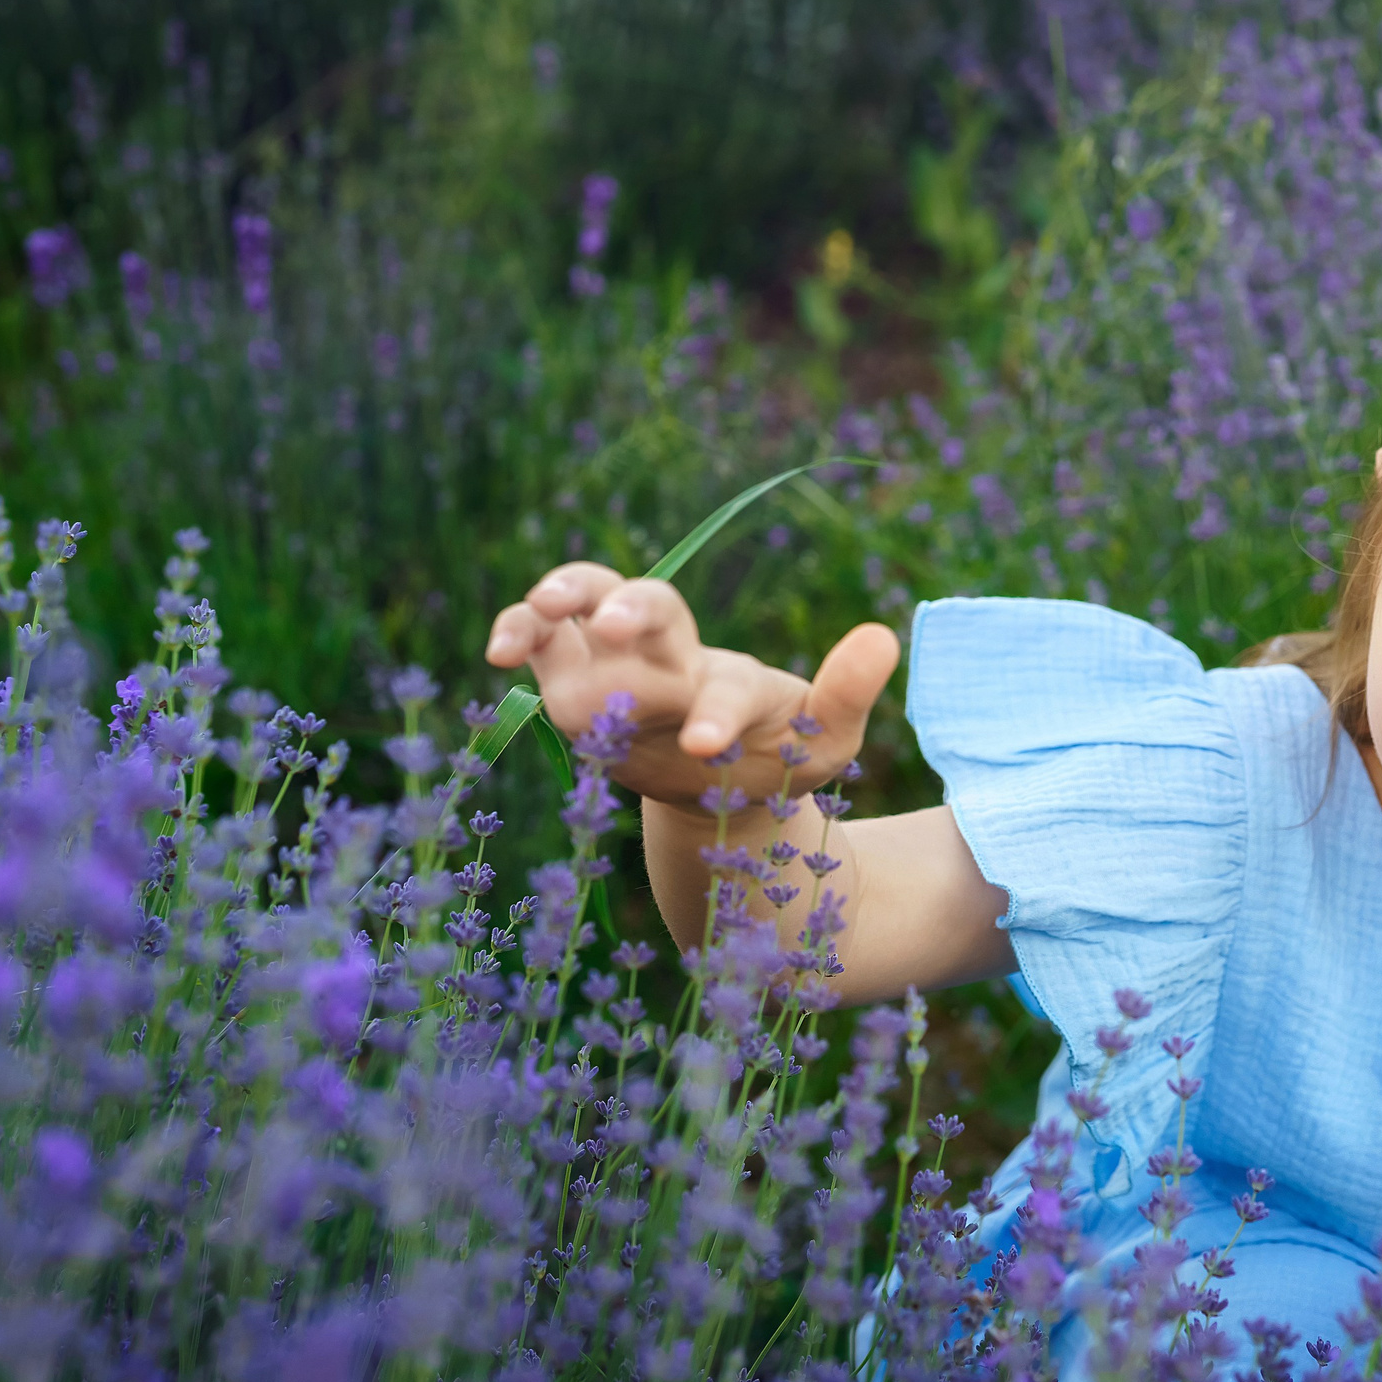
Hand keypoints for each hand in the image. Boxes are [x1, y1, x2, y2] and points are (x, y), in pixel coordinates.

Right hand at [483, 563, 898, 810]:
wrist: (724, 780)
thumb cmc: (779, 754)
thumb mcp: (826, 737)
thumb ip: (847, 692)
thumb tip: (884, 636)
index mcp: (737, 682)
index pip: (729, 687)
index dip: (718, 710)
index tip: (707, 744)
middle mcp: (676, 660)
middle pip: (655, 608)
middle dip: (634, 609)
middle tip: (616, 625)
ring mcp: (621, 663)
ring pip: (587, 607)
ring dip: (561, 601)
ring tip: (536, 613)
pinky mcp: (574, 680)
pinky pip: (541, 643)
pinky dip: (517, 633)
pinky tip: (496, 654)